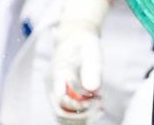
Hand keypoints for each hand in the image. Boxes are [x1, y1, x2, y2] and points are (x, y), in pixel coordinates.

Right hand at [51, 0, 109, 123]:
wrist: (74, 36)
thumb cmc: (84, 42)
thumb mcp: (91, 50)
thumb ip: (92, 68)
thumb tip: (92, 88)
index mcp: (59, 72)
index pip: (60, 97)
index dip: (76, 105)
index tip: (93, 100)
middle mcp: (54, 84)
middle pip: (60, 111)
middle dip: (82, 114)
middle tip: (99, 104)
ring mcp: (56, 90)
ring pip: (63, 116)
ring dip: (82, 117)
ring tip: (99, 106)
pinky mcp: (61, 94)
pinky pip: (67, 113)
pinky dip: (82, 116)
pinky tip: (97, 108)